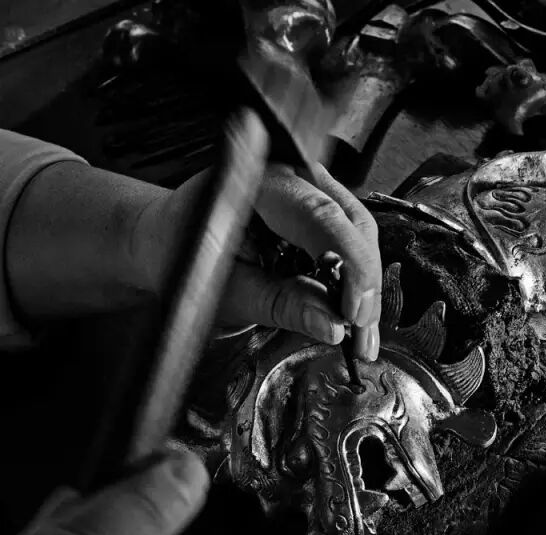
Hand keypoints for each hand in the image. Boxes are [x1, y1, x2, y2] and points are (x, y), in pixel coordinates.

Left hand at [134, 162, 381, 360]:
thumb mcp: (228, 290)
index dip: (352, 267)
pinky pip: (348, 238)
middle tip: (363, 336)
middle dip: (364, 285)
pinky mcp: (314, 206)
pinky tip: (354, 312)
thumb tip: (332, 325)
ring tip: (361, 335)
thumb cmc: (185, 256)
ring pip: (358, 232)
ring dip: (364, 286)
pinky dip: (354, 278)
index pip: (322, 217)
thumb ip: (281, 304)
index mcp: (260, 182)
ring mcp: (306, 186)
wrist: (166, 239)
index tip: (355, 315)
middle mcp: (290, 173)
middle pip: (352, 223)